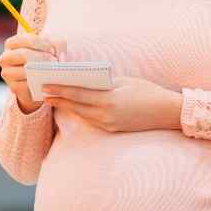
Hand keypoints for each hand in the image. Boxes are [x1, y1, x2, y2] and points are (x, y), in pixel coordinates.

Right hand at [0, 34, 66, 113]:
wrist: (38, 82)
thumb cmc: (43, 59)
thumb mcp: (48, 47)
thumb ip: (54, 44)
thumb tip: (60, 53)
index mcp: (12, 43)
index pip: (24, 39)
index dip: (39, 43)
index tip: (52, 49)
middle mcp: (6, 57)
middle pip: (23, 54)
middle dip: (41, 57)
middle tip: (54, 61)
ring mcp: (8, 73)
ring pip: (23, 71)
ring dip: (40, 71)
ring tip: (53, 71)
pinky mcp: (13, 87)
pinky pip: (25, 86)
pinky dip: (37, 84)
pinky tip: (47, 82)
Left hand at [43, 76, 182, 132]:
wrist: (167, 112)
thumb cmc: (148, 92)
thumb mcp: (125, 81)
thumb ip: (104, 83)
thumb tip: (86, 80)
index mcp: (109, 100)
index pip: (78, 94)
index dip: (60, 90)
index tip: (46, 85)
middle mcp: (106, 115)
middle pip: (76, 106)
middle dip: (59, 99)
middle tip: (43, 91)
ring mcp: (109, 125)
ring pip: (82, 115)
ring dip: (67, 106)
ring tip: (54, 98)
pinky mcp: (112, 129)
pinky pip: (91, 120)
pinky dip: (80, 112)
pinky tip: (72, 106)